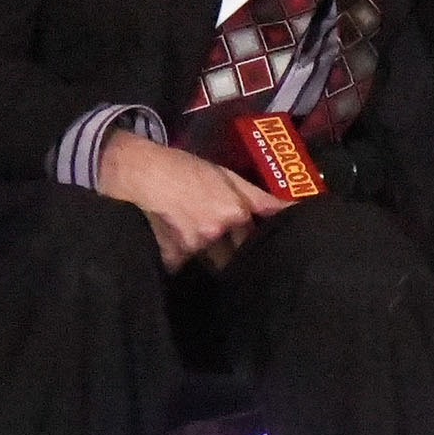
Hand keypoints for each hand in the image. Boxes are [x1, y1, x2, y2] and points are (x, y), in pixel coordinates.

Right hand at [96, 127, 285, 273]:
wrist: (138, 172)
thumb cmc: (184, 168)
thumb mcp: (226, 176)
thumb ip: (260, 198)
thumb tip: (295, 208)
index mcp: (233, 212)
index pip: (254, 239)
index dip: (251, 239)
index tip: (252, 243)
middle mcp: (215, 234)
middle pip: (234, 257)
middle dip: (233, 253)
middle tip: (224, 243)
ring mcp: (191, 249)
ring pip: (210, 262)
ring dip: (208, 256)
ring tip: (195, 237)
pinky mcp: (171, 259)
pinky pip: (185, 266)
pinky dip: (184, 258)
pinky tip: (176, 242)